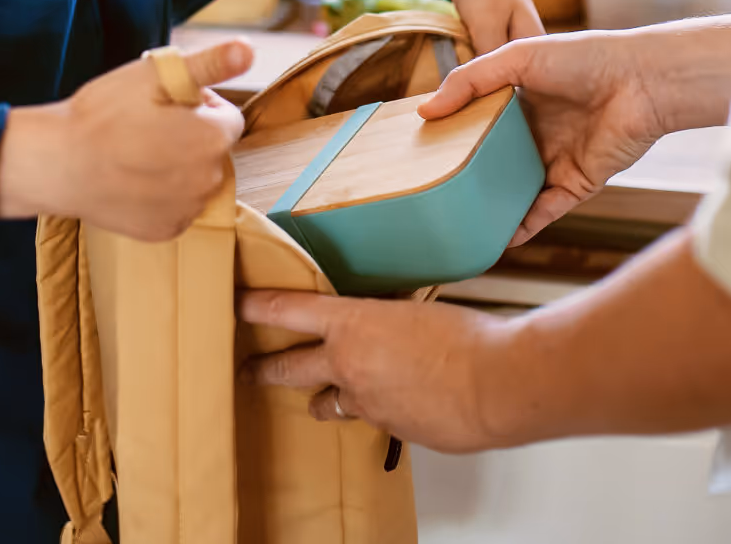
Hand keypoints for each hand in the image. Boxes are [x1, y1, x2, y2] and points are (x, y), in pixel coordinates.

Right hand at [0, 39, 252, 239]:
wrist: (58, 164)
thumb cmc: (103, 115)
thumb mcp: (156, 74)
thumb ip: (210, 64)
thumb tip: (248, 49)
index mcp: (214, 138)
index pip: (225, 117)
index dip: (195, 106)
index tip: (162, 104)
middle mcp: (211, 179)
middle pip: (211, 149)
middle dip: (189, 136)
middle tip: (144, 127)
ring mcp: (188, 209)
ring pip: (194, 180)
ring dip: (177, 167)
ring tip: (134, 153)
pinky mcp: (165, 231)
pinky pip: (175, 208)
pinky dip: (160, 197)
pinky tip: (130, 181)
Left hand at [240, 288, 513, 452]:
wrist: (494, 384)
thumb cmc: (467, 338)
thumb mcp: (415, 310)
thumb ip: (387, 317)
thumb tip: (384, 322)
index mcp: (351, 323)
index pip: (286, 310)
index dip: (255, 306)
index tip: (235, 302)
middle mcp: (346, 364)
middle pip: (286, 368)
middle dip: (264, 368)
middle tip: (249, 370)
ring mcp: (363, 402)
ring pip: (324, 403)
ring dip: (322, 398)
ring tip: (324, 396)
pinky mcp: (387, 429)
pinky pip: (370, 419)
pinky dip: (376, 410)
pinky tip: (397, 403)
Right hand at [419, 19, 730, 243]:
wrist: (642, 81)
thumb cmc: (585, 57)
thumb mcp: (517, 58)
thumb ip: (470, 80)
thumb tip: (425, 111)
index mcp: (524, 99)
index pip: (482, 121)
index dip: (456, 134)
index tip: (423, 150)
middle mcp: (539, 132)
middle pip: (498, 160)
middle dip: (472, 176)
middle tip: (434, 193)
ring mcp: (557, 160)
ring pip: (518, 191)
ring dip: (495, 207)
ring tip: (461, 226)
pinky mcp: (577, 184)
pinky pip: (545, 210)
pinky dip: (524, 226)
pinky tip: (499, 239)